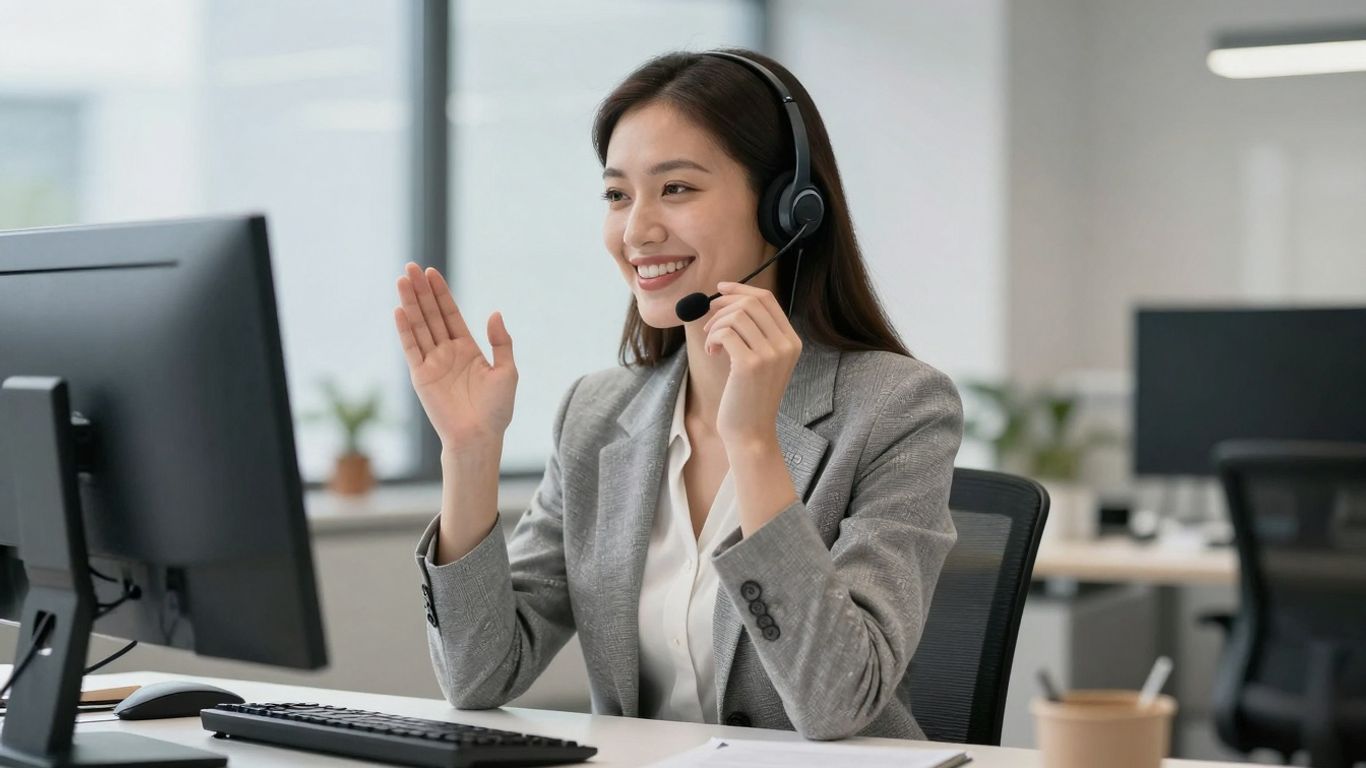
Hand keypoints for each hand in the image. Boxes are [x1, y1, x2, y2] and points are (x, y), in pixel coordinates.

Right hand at [393, 262, 516, 454]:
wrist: (479, 437)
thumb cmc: (497, 409)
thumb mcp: (507, 372)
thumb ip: (501, 342)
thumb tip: (495, 313)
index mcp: (468, 349)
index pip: (450, 314)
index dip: (441, 294)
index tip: (432, 272)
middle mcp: (447, 352)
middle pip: (431, 315)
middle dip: (421, 291)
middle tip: (410, 267)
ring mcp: (432, 363)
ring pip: (419, 327)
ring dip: (410, 303)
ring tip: (402, 280)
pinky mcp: (421, 377)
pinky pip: (411, 349)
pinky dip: (405, 330)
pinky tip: (399, 310)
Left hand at [702, 282, 801, 447]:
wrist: (751, 432)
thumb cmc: (750, 396)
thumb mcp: (761, 361)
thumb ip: (755, 333)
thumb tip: (727, 299)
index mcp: (792, 341)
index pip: (767, 299)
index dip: (740, 288)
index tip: (720, 289)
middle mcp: (786, 345)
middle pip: (751, 302)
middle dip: (723, 306)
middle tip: (709, 323)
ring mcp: (770, 354)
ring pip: (736, 315)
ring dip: (715, 325)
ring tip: (712, 344)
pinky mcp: (750, 365)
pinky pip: (725, 332)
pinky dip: (712, 338)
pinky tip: (712, 353)